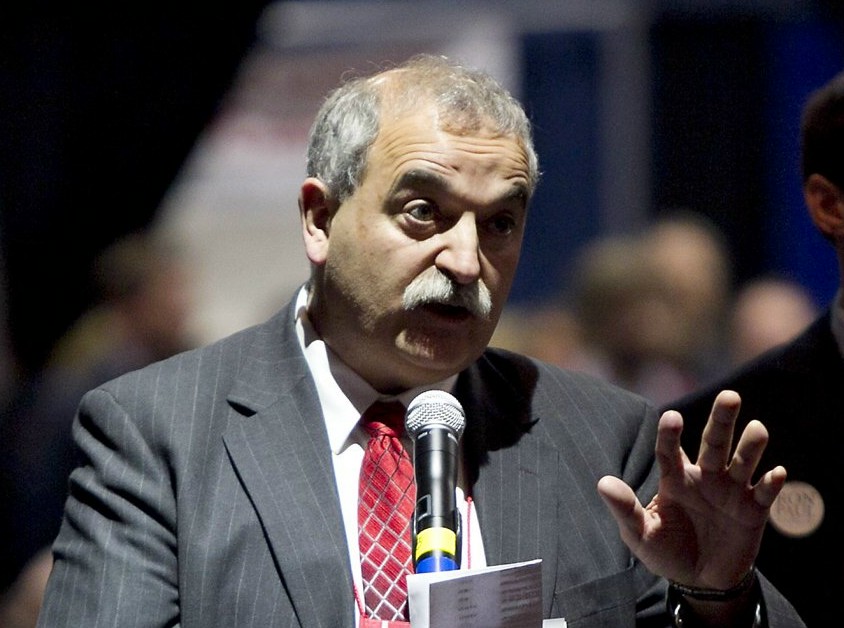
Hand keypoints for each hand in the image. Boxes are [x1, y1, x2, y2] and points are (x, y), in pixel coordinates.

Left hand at [597, 390, 785, 589]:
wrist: (699, 581)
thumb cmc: (665, 550)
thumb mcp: (640, 533)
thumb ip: (625, 509)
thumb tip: (603, 483)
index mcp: (674, 478)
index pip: (670, 451)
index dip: (670, 434)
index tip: (672, 417)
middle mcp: (704, 477)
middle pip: (714, 443)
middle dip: (722, 420)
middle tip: (730, 396)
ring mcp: (730, 492)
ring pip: (742, 462)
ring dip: (750, 446)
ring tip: (757, 428)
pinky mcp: (753, 512)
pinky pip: (763, 494)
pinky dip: (770, 484)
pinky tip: (776, 472)